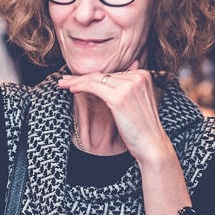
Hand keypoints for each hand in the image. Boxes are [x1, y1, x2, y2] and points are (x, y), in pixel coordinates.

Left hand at [58, 62, 172, 166]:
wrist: (151, 145)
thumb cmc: (144, 127)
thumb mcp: (141, 101)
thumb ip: (131, 86)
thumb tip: (125, 69)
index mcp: (144, 75)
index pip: (113, 73)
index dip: (95, 76)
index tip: (79, 78)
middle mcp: (138, 76)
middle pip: (104, 74)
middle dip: (83, 77)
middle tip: (66, 79)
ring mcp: (129, 86)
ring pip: (96, 79)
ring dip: (76, 81)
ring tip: (63, 84)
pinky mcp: (119, 97)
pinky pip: (94, 87)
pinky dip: (80, 86)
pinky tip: (71, 89)